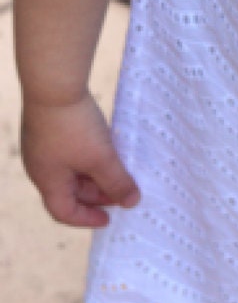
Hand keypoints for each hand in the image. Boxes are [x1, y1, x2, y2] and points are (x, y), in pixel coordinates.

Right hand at [21, 93, 139, 227]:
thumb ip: (117, 182)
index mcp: (47, 180)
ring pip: (70, 168)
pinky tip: (105, 143)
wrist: (53, 83)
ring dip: (94, 172)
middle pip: (68, 190)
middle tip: (123, 190)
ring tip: (118, 167)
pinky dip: (88, 153)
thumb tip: (132, 203)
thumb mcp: (100, 158)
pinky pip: (70, 148)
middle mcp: (40, 165)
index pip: (63, 212)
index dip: (87, 219)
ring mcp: (42, 143)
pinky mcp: (48, 124)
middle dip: (96, 193)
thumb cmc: (74, 126)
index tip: (109, 219)